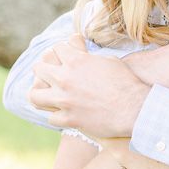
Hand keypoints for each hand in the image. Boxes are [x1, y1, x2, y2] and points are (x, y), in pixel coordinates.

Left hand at [28, 35, 150, 137]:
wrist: (134, 108)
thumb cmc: (126, 83)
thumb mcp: (109, 61)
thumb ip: (89, 57)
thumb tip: (83, 54)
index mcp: (76, 60)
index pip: (55, 49)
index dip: (61, 52)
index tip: (66, 57)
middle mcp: (65, 79)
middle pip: (39, 68)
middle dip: (45, 69)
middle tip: (52, 74)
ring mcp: (65, 100)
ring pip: (34, 95)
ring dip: (40, 93)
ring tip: (47, 95)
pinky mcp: (69, 119)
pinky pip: (50, 118)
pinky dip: (57, 116)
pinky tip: (64, 114)